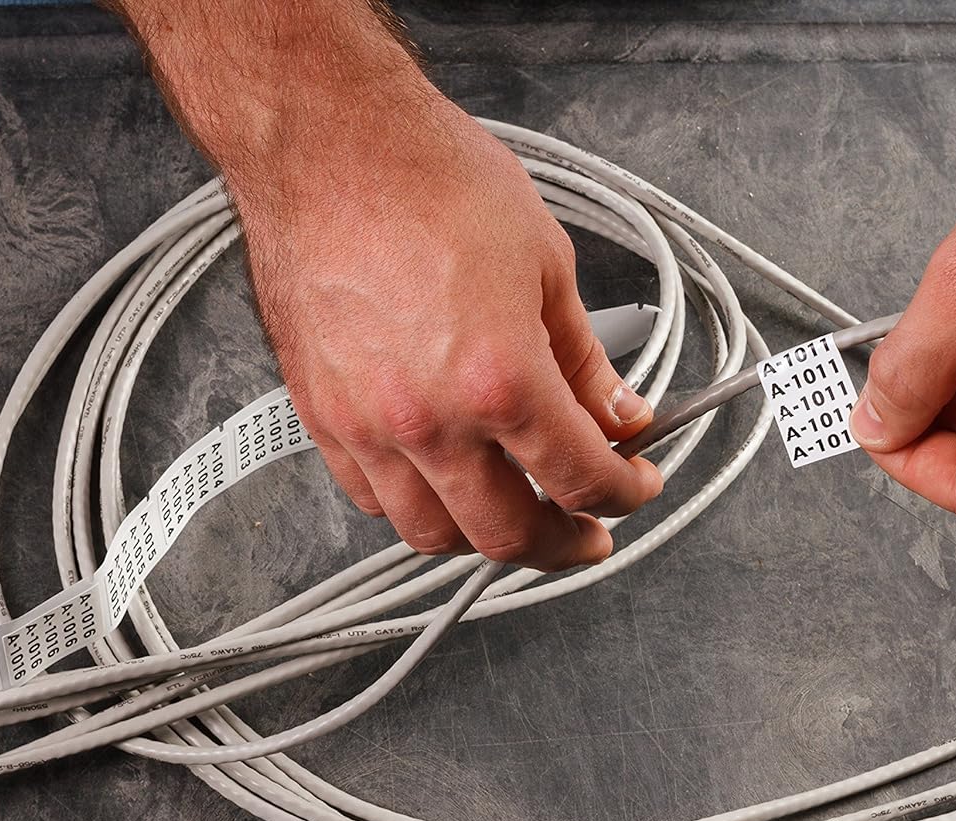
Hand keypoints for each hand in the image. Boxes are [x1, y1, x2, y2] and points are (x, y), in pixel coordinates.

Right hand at [227, 77, 662, 569]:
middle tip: (588, 529)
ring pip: (432, 533)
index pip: (580, 478)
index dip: (625, 494)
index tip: (635, 485)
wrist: (326, 143)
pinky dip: (417, 507)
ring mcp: (366, 425)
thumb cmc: (427, 179)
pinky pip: (370, 498)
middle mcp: (430, 419)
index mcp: (500, 380)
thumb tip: (618, 411)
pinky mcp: (320, 414)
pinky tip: (444, 484)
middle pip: (508, 534)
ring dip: (487, 536)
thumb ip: (583, 357)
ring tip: (518, 514)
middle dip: (563, 542)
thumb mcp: (544, 262)